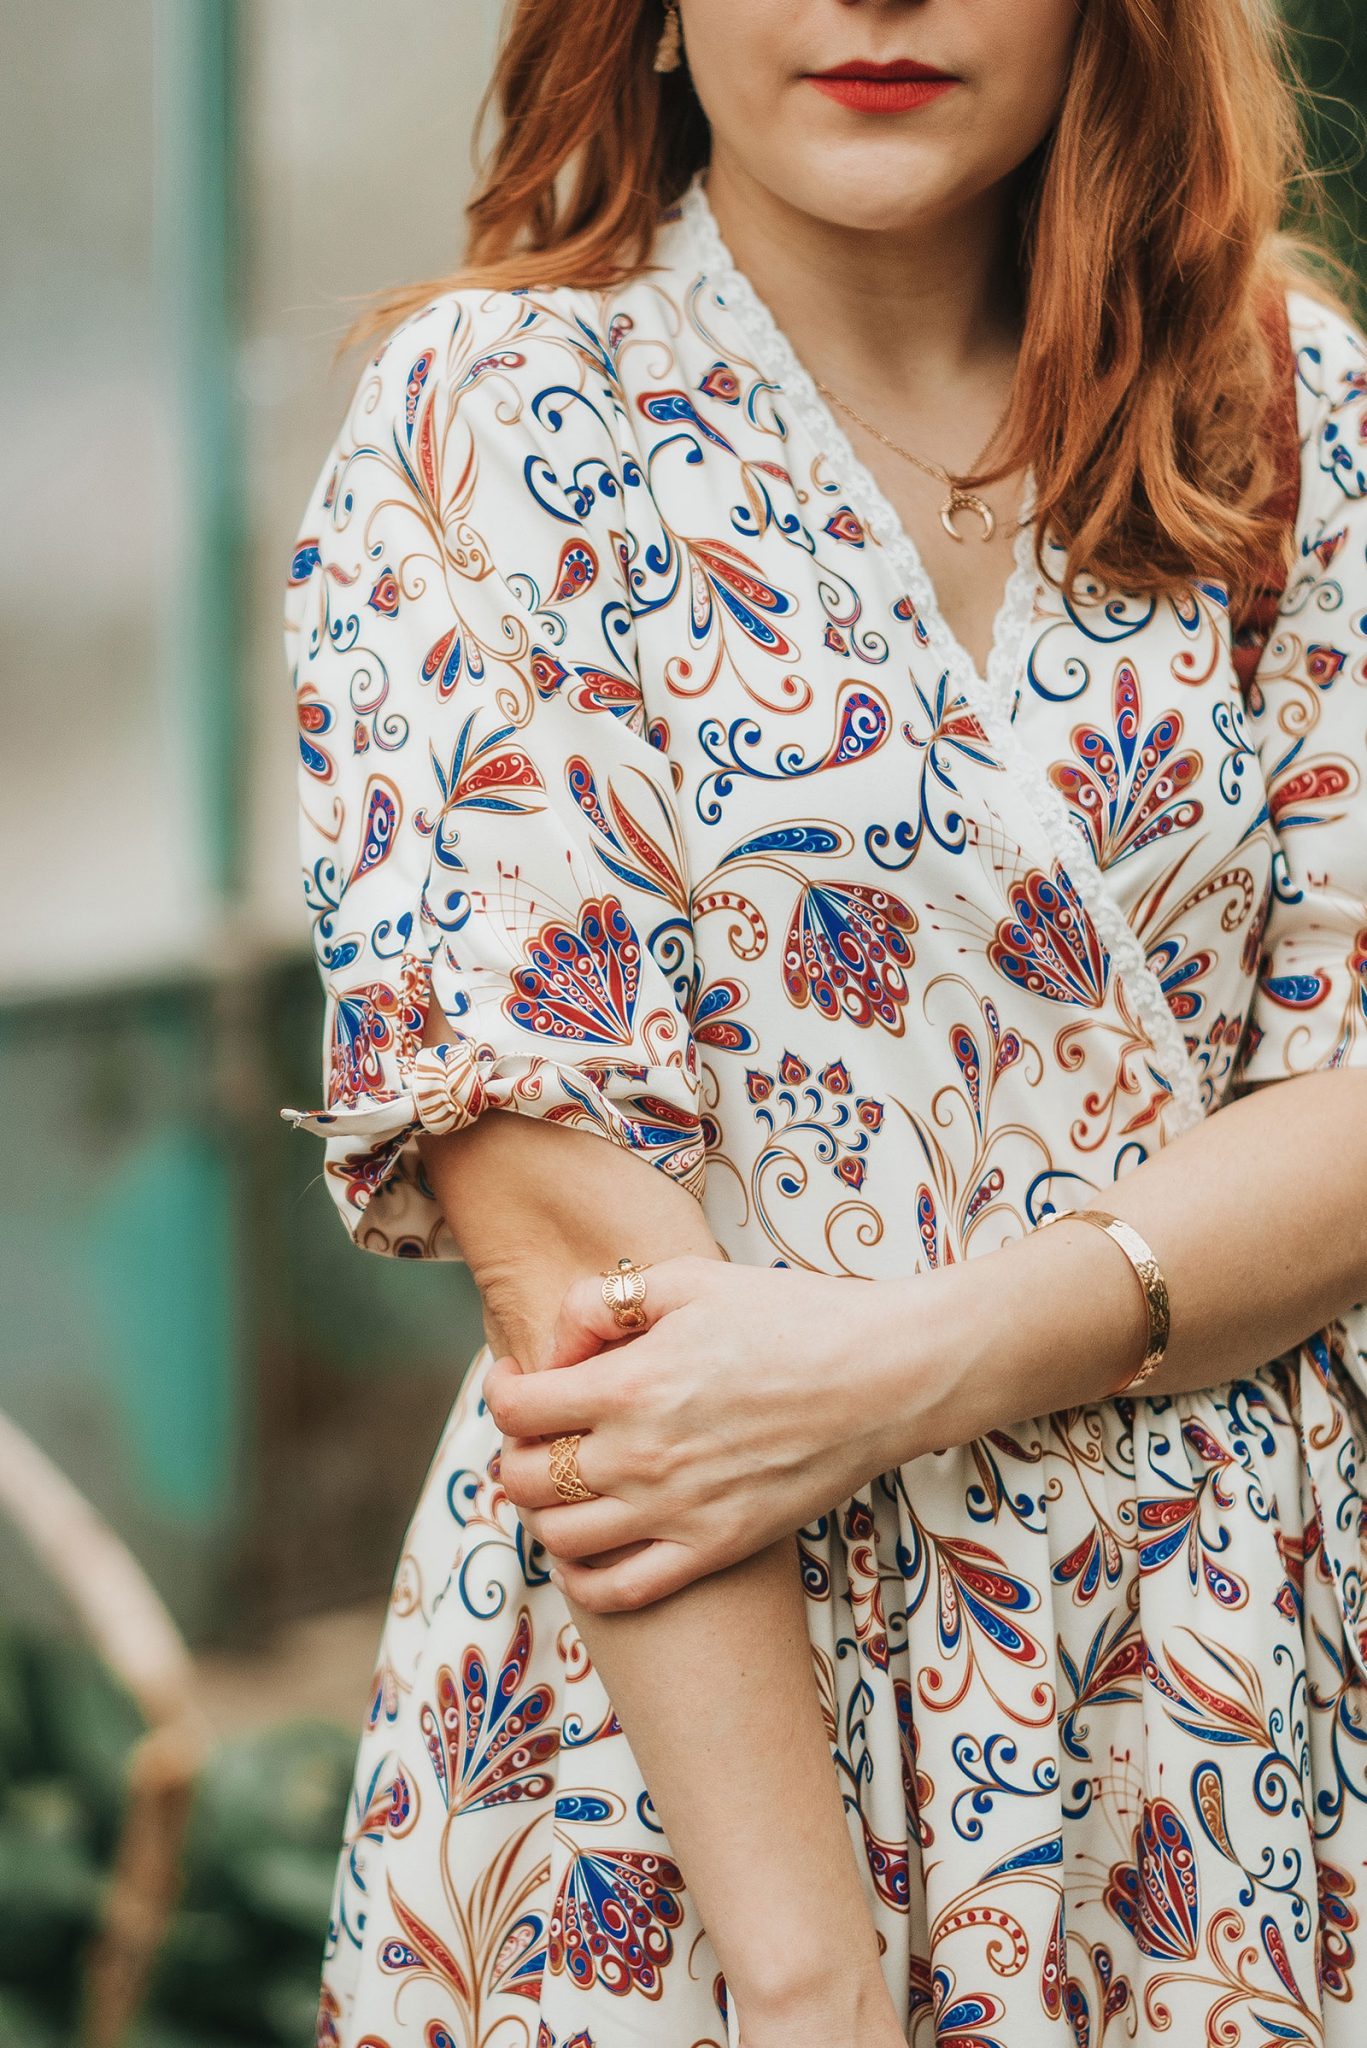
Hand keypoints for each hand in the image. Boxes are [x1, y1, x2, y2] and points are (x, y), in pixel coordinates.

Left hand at [485, 1253, 959, 1611]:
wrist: (885, 1376)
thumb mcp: (691, 1279)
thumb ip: (605, 1303)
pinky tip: (584, 1552)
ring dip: (543, 1513)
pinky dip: (583, 1581)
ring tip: (564, 1482)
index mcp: (628, 1385)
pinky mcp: (714, 1549)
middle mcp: (640, 1457)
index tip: (518, 1379)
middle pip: (525, 1479)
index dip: (502, 1389)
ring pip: (560, 1539)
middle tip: (541, 1431)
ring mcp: (676, 1512)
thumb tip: (558, 1346)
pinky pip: (618, 1592)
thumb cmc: (793, 1316)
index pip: (517, 1409)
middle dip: (516, 1451)